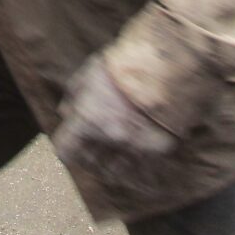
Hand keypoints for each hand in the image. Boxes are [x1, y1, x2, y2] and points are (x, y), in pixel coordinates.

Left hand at [53, 57, 176, 189]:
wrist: (168, 63)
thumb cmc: (125, 63)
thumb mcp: (90, 72)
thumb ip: (73, 95)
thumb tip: (66, 112)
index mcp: (89, 119)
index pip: (65, 151)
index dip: (66, 147)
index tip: (70, 141)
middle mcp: (110, 139)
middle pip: (88, 164)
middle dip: (86, 154)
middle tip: (90, 144)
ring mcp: (135, 147)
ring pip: (114, 172)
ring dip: (109, 164)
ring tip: (112, 151)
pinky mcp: (158, 150)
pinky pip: (140, 169)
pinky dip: (134, 165)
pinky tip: (133, 154)